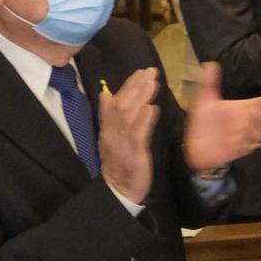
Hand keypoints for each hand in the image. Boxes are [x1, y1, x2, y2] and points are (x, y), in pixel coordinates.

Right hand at [96, 67, 158, 205]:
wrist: (120, 189)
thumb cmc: (121, 161)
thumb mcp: (114, 137)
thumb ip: (113, 117)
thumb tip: (108, 95)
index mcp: (108, 129)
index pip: (114, 102)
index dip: (126, 86)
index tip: (139, 71)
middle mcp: (112, 134)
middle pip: (120, 105)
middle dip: (135, 86)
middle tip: (150, 71)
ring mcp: (121, 144)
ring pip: (128, 116)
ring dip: (141, 97)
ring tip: (153, 82)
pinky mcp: (133, 154)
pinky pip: (137, 135)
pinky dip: (144, 121)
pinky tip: (152, 109)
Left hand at [183, 62, 260, 171]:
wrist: (196, 146)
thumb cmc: (202, 121)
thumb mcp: (203, 100)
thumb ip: (208, 82)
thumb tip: (210, 63)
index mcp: (242, 107)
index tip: (260, 103)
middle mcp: (248, 121)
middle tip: (247, 118)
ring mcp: (247, 136)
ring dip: (253, 131)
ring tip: (238, 130)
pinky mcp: (243, 149)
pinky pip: (251, 146)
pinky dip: (244, 143)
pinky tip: (233, 141)